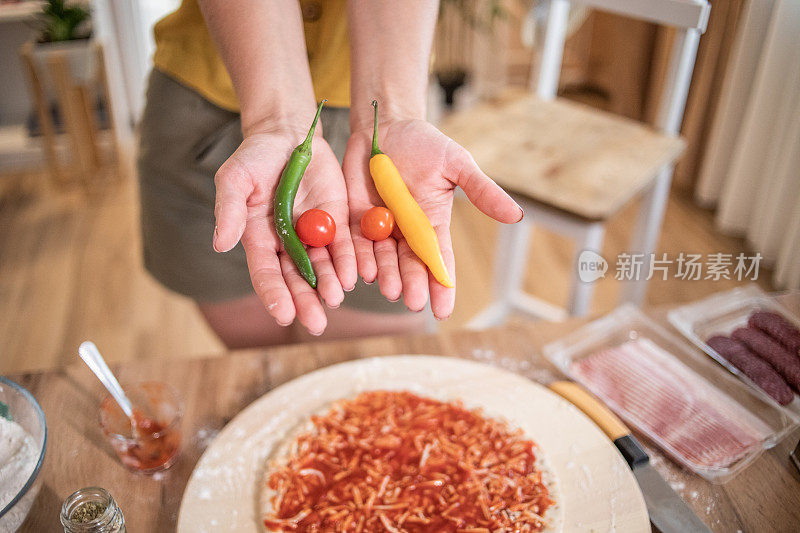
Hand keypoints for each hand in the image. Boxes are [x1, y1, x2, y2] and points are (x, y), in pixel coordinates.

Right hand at [213, 128, 356, 334]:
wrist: (288, 134)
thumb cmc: (255, 157)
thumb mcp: (235, 179)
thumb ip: (229, 210)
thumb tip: (220, 244)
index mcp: (259, 239)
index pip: (266, 274)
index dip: (275, 295)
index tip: (284, 316)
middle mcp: (287, 244)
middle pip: (297, 279)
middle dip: (306, 301)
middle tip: (315, 323)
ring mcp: (313, 235)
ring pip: (323, 268)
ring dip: (329, 285)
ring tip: (335, 299)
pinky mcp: (337, 222)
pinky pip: (344, 246)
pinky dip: (348, 261)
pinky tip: (354, 276)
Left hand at [343, 118, 522, 319]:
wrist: (385, 126)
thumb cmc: (425, 144)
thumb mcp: (457, 164)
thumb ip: (481, 191)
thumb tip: (517, 215)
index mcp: (433, 223)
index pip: (440, 259)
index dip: (442, 286)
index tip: (443, 311)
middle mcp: (406, 232)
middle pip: (410, 264)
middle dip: (413, 284)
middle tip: (414, 303)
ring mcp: (379, 228)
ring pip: (383, 259)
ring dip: (387, 276)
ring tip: (390, 290)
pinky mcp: (354, 219)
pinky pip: (356, 244)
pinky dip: (359, 259)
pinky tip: (362, 272)